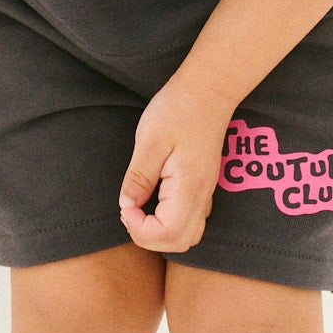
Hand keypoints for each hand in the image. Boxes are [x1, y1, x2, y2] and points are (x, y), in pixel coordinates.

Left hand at [118, 72, 234, 254]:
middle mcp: (202, 196)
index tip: (125, 206)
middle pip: (180, 242)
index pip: (168, 233)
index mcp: (189, 187)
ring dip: (160, 234)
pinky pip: (191, 221)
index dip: (139, 228)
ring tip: (140, 209)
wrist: (208, 90)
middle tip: (129, 211)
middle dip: (148, 237)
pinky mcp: (203, 186)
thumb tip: (126, 205)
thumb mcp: (150, 141)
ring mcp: (206, 193)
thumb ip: (138, 178)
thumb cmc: (178, 110)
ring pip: (188, 236)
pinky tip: (154, 203)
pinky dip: (171, 224)